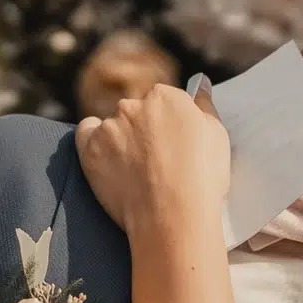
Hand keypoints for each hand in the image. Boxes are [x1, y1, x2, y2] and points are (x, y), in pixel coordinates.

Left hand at [74, 83, 230, 234]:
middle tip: (155, 162)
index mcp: (166, 96)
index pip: (163, 101)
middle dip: (143, 131)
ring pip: (112, 125)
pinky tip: (107, 160)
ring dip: (120, 140)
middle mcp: (134, 104)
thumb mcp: (216, 136)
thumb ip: (204, 105)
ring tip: (135, 172)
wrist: (173, 216)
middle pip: (136, 112)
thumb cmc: (201, 178)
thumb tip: (199, 86)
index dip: (168, 126)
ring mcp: (109, 126)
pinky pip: (85, 134)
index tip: (171, 145)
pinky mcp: (90, 148)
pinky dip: (93, 142)